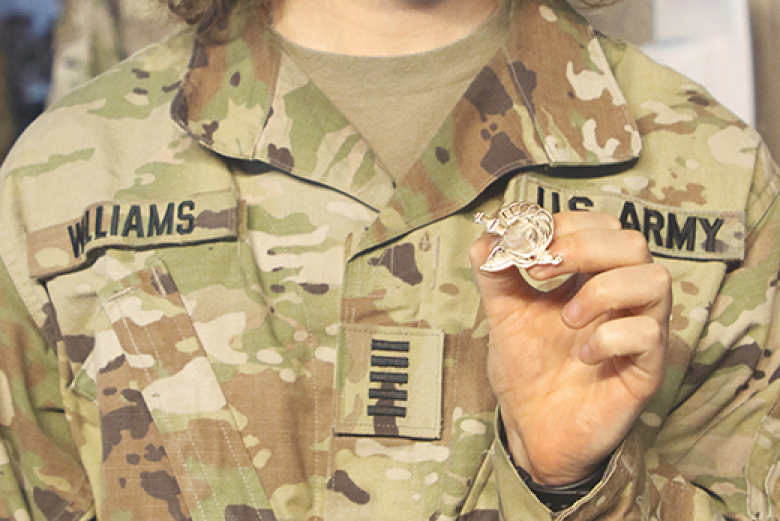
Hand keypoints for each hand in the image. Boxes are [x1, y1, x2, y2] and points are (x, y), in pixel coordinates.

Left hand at [470, 211, 670, 484]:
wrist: (532, 427)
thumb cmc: (526, 369)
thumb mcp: (503, 315)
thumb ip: (495, 275)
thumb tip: (487, 238)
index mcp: (592, 277)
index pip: (603, 226)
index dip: (567, 225)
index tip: (527, 247)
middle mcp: (623, 298)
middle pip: (633, 243)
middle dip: (583, 247)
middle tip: (540, 272)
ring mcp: (640, 331)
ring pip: (656, 280)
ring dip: (603, 290)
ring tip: (566, 319)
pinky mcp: (646, 369)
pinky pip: (650, 334)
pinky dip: (610, 337)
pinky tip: (583, 355)